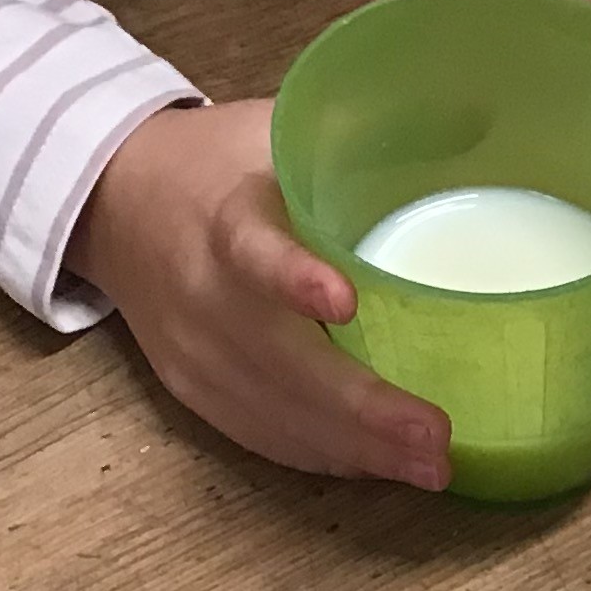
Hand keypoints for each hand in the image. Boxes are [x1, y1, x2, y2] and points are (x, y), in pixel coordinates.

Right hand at [67, 100, 451, 489]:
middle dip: (362, 408)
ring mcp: (194, 351)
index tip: (344, 301)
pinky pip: (262, 435)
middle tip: (437, 439)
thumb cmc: (219, 165)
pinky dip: (324, 455)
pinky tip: (380, 466)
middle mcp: (202, 293)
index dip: (293, 277)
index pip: (253, 251)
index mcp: (224, 216)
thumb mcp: (276, 129)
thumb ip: (358, 135)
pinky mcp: (193, 390)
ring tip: (432, 469)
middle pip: (279, 362)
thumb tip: (477, 120)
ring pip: (276, 414)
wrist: (113, 202)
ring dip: (357, 450)